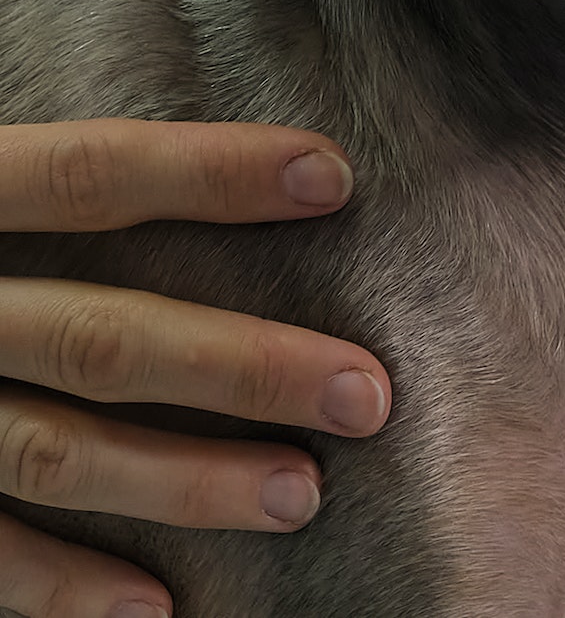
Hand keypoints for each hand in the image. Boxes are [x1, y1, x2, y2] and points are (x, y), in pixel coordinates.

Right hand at [0, 120, 391, 617]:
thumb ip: (34, 182)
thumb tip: (245, 157)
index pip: (85, 176)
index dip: (209, 171)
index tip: (333, 175)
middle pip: (97, 332)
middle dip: (241, 366)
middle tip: (366, 394)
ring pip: (48, 448)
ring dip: (180, 480)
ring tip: (299, 494)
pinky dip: (57, 587)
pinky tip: (154, 610)